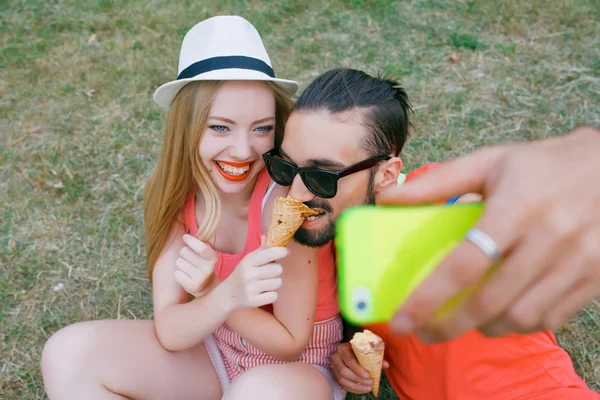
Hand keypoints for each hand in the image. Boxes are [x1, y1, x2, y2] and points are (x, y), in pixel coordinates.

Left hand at [174, 234, 217, 296]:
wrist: (208, 287)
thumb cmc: (204, 265)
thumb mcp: (206, 254)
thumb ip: (198, 241)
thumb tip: (181, 218)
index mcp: (213, 258)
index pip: (200, 247)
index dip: (190, 240)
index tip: (185, 237)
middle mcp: (208, 268)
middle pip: (184, 252)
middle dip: (184, 252)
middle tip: (190, 258)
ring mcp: (200, 278)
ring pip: (179, 262)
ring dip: (181, 263)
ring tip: (188, 268)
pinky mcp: (192, 286)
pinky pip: (176, 273)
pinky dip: (179, 274)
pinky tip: (186, 276)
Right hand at [222, 236, 288, 309]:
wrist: (227, 295)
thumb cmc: (241, 274)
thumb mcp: (248, 260)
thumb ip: (260, 249)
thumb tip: (268, 236)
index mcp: (248, 262)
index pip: (268, 254)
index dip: (281, 251)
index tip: (286, 252)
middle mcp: (249, 275)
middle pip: (278, 269)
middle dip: (276, 271)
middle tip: (268, 273)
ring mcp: (250, 289)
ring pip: (278, 283)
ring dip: (274, 283)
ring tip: (264, 283)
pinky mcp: (253, 301)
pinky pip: (274, 296)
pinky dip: (271, 295)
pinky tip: (263, 293)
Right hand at [331, 342, 388, 393]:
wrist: (348, 351)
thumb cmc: (358, 350)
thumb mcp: (365, 350)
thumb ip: (375, 357)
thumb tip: (386, 365)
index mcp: (343, 349)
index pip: (349, 360)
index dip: (358, 369)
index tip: (368, 376)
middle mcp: (336, 358)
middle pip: (344, 372)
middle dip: (358, 379)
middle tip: (370, 383)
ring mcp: (334, 367)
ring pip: (342, 380)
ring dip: (356, 386)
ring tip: (368, 388)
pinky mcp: (335, 375)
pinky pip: (343, 385)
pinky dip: (353, 389)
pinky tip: (362, 390)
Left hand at [378, 126, 599, 341]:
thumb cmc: (540, 166)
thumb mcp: (489, 162)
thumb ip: (437, 182)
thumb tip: (388, 198)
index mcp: (516, 208)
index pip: (465, 264)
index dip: (429, 297)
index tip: (402, 319)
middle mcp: (549, 238)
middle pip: (490, 300)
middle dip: (449, 325)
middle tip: (423, 331)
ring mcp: (576, 262)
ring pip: (521, 317)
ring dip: (483, 327)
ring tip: (460, 319)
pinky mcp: (594, 278)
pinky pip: (550, 318)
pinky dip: (518, 325)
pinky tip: (499, 315)